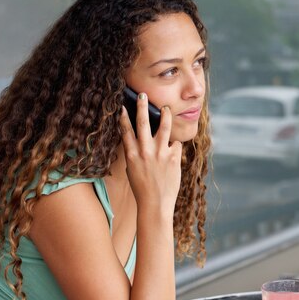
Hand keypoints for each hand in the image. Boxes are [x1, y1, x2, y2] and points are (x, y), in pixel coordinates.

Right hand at [120, 93, 181, 213]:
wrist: (155, 204)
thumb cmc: (143, 189)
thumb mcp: (133, 170)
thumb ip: (136, 155)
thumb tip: (141, 143)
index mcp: (132, 155)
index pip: (126, 132)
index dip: (124, 118)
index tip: (122, 106)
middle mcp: (145, 152)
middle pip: (143, 124)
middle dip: (142, 107)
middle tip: (142, 95)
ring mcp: (160, 154)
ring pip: (164, 128)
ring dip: (165, 115)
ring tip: (166, 108)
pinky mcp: (174, 158)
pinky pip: (176, 145)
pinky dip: (175, 145)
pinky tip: (173, 150)